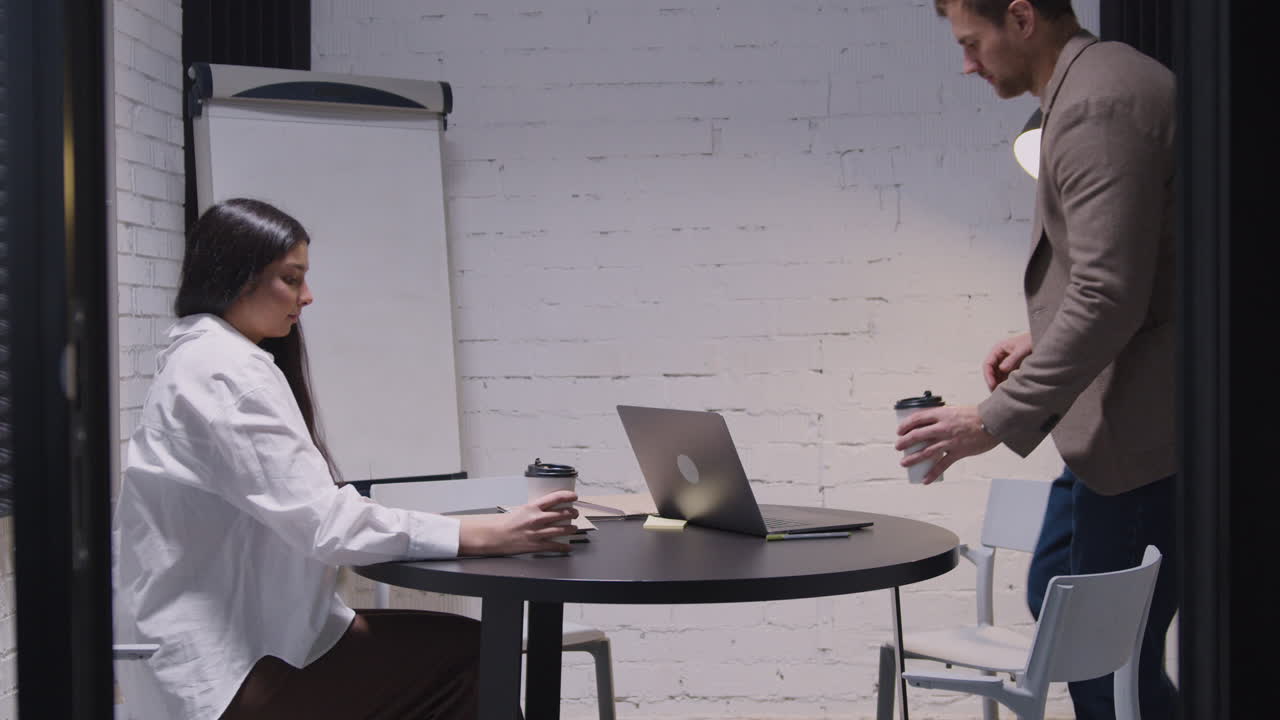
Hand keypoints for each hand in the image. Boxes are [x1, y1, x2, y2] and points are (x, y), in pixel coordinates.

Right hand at [457, 491, 579, 555]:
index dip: (568, 496)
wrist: (495, 536)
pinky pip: (554, 546)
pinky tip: (568, 546)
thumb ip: (535, 509)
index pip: (555, 497)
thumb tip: (548, 508)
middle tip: (575, 513)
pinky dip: (563, 547)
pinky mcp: (536, 545)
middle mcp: (537, 519)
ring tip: (574, 528)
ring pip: (562, 529)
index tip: (574, 496)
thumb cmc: (505, 523)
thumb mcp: (521, 510)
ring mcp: (538, 532)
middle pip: (562, 514)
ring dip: (571, 528)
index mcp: (533, 507)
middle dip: (572, 513)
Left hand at [894, 406, 998, 483]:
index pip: (917, 419)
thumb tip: (930, 424)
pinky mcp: (958, 452)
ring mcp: (950, 441)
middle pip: (918, 435)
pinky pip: (942, 465)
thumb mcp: (955, 410)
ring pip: (926, 451)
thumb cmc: (976, 415)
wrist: (993, 421)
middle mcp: (943, 427)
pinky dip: (932, 473)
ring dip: (913, 458)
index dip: (905, 425)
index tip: (900, 430)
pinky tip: (925, 480)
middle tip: (898, 446)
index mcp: (941, 415)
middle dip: (905, 442)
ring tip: (904, 462)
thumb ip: (943, 417)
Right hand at [983, 332, 1032, 390]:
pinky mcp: (1012, 367)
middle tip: (997, 393)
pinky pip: (1006, 376)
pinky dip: (1006, 383)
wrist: (1041, 338)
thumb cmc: (1031, 339)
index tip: (992, 386)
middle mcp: (1000, 356)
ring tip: (1004, 392)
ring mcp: (1006, 362)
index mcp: (998, 349)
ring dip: (999, 383)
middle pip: (991, 371)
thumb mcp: (1022, 349)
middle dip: (993, 382)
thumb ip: (1012, 359)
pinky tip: (1010, 388)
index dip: (988, 376)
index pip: (987, 364)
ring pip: (998, 375)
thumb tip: (1002, 369)